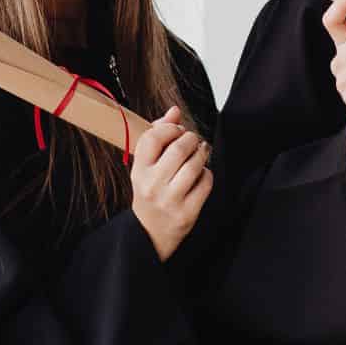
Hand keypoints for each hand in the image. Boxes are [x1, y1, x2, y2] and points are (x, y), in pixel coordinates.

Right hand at [129, 106, 212, 260]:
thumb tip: (175, 111)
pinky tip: (201, 174)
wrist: (150, 233)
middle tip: (193, 141)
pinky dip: (207, 173)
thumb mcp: (147, 166)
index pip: (153, 138)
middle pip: (179, 148)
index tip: (178, 130)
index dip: (170, 128)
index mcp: (139, 171)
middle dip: (191, 139)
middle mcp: (152, 185)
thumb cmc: (150, 192)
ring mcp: (170, 200)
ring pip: (195, 164)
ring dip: (202, 154)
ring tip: (200, 153)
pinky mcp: (187, 212)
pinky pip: (205, 182)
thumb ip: (159, 135)